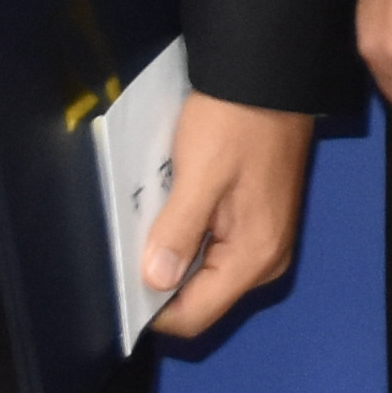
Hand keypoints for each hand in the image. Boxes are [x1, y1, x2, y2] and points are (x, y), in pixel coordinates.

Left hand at [138, 98, 317, 335]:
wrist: (271, 77)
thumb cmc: (236, 121)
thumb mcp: (200, 172)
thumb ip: (178, 230)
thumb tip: (154, 282)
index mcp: (254, 256)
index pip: (195, 316)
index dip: (152, 310)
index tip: (120, 283)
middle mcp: (265, 261)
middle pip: (200, 298)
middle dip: (161, 280)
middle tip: (130, 247)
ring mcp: (265, 242)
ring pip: (204, 275)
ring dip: (173, 256)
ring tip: (148, 225)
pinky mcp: (258, 223)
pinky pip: (214, 250)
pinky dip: (188, 238)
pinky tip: (171, 212)